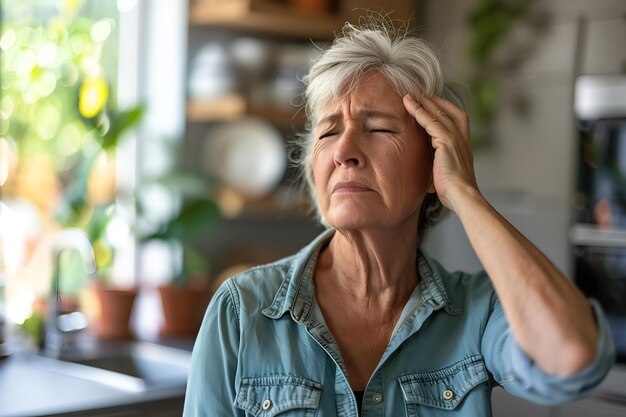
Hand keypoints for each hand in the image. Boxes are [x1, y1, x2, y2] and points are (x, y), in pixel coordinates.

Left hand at [403, 94, 478, 211]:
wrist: (462, 196)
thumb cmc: (453, 191)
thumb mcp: (446, 173)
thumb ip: (440, 163)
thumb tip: (431, 167)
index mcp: (464, 143)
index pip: (455, 117)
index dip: (442, 107)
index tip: (429, 102)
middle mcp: (462, 137)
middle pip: (447, 110)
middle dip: (431, 100)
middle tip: (417, 92)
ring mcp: (456, 138)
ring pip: (438, 113)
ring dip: (422, 102)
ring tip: (409, 95)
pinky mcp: (447, 142)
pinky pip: (431, 122)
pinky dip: (419, 111)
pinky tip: (409, 105)